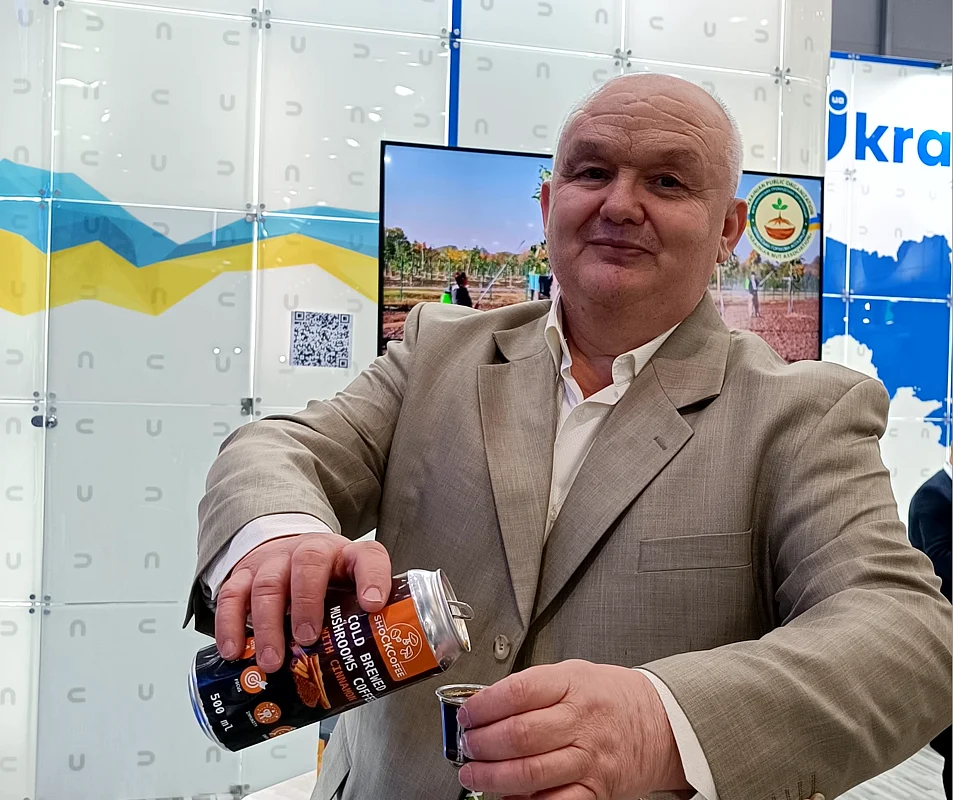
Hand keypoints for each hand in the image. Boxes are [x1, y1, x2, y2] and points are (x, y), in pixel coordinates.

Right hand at [214, 533, 390, 672]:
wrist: (290, 554)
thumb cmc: (326, 582)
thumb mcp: (349, 592)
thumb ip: (360, 621)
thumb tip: (372, 671)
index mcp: (347, 557)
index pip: (367, 557)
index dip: (372, 578)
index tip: (372, 605)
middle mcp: (311, 551)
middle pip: (309, 562)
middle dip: (307, 602)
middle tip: (307, 638)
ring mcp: (276, 561)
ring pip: (268, 583)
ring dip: (269, 625)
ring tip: (272, 661)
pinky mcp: (246, 574)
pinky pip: (232, 594)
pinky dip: (230, 624)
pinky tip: (235, 651)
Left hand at [457, 660, 688, 799]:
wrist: (659, 722)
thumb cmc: (609, 697)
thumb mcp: (574, 674)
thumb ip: (532, 687)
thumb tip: (486, 707)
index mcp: (572, 684)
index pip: (517, 692)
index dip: (484, 706)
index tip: (467, 715)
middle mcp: (581, 720)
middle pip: (520, 734)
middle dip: (482, 744)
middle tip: (467, 746)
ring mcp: (589, 757)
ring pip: (531, 771)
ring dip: (492, 776)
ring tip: (473, 773)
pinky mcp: (596, 789)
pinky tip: (506, 796)